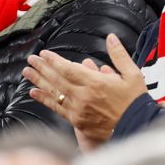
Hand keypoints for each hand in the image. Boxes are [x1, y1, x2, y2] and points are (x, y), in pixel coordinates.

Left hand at [24, 33, 146, 148]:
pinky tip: (34, 93)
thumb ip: (119, 55)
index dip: (54, 61)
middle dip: (42, 68)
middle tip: (30, 60)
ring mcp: (79, 110)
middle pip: (57, 79)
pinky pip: (57, 108)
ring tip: (27, 73)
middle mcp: (84, 96)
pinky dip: (44, 99)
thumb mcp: (132, 74)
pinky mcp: (77, 121)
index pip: (68, 69)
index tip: (43, 54)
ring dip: (39, 81)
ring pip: (54, 93)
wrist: (137, 126)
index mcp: (96, 83)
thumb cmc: (135, 101)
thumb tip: (111, 38)